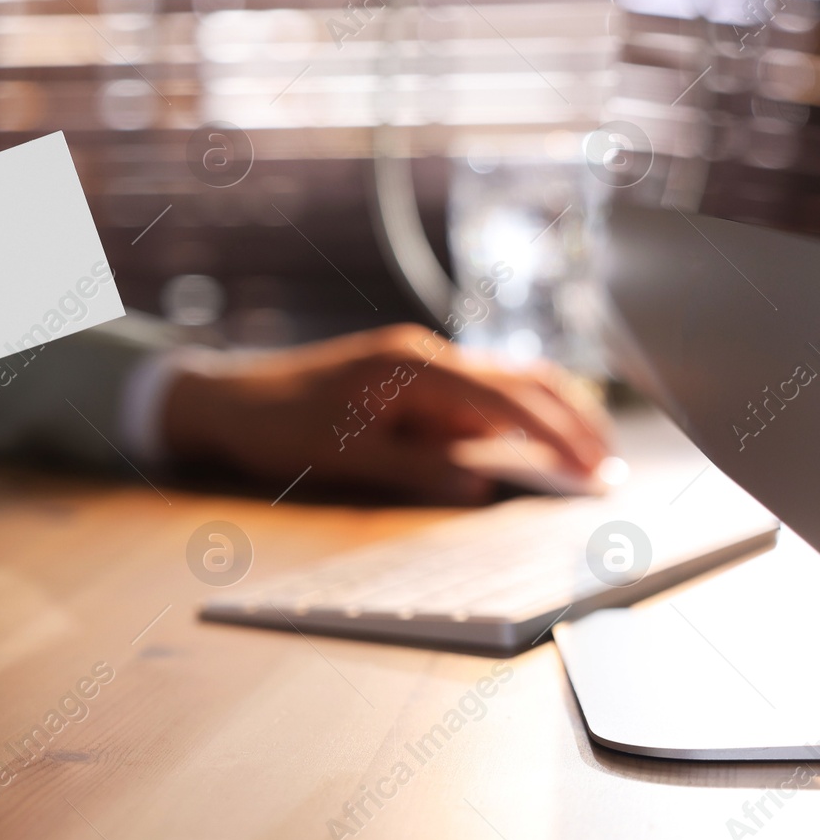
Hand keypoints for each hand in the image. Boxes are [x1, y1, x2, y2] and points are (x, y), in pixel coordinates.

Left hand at [160, 324, 610, 504]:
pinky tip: (530, 452)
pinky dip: (512, 422)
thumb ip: (417, 470)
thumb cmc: (278, 429)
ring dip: (548, 420)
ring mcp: (419, 365)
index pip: (505, 399)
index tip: (594, 472)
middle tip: (611, 472)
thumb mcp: (346, 458)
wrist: (227, 400)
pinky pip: (476, 397)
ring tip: (588, 463)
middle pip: (521, 381)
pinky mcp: (411, 381)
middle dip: (571, 424)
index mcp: (413, 367)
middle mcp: (425, 356)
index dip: (555, 437)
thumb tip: (483, 483)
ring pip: (505, 385)